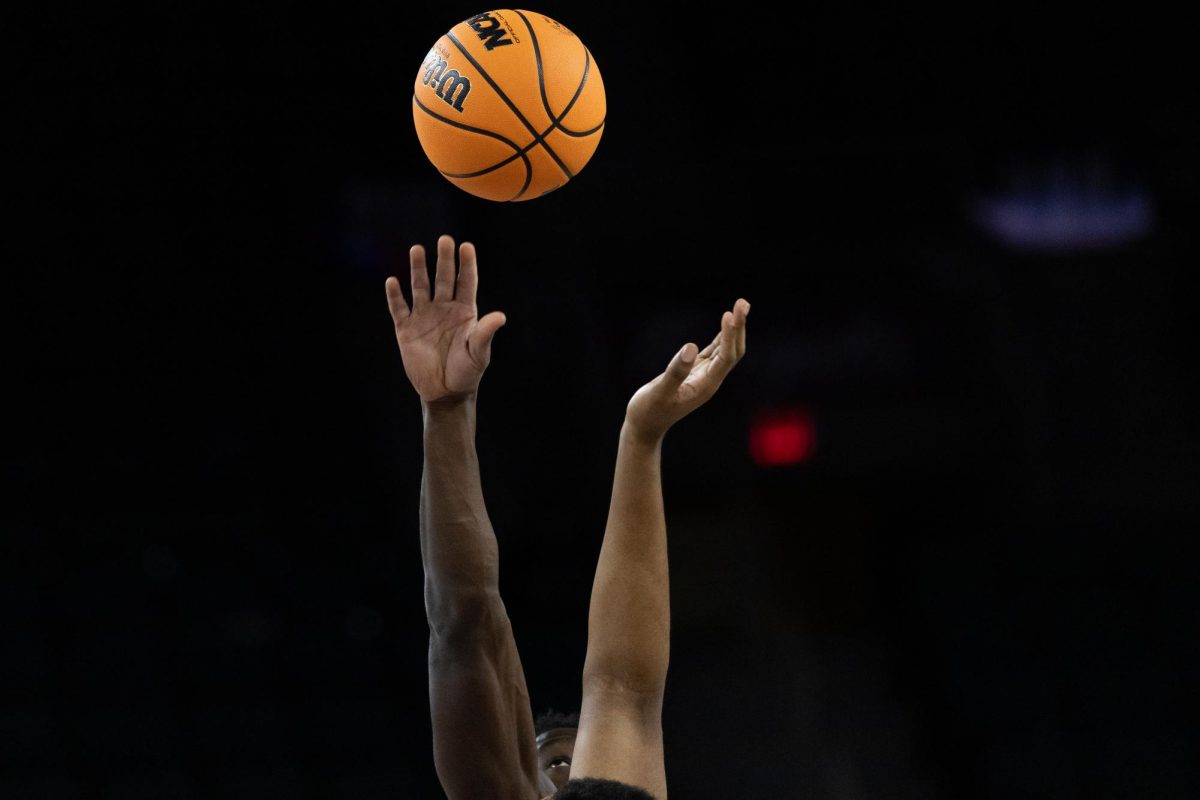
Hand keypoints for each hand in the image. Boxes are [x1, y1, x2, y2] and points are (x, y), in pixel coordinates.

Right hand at [385, 234, 506, 402]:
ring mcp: (424, 317)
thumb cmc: (467, 372)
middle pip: (443, 278)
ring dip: (418, 268)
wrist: (445, 392)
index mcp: (465, 311)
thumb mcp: (479, 353)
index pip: (466, 282)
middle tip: (444, 239)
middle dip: (444, 259)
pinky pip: (399, 308)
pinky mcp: (406, 329)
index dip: (466, 264)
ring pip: (420, 287)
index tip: (466, 246)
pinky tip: (393, 282)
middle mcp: (444, 309)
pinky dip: (395, 295)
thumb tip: (500, 316)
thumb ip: (486, 333)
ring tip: (417, 249)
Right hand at [625, 298, 749, 442]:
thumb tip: (690, 348)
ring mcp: (704, 376)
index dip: (729, 335)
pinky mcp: (695, 372)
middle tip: (743, 302)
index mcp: (705, 385)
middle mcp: (710, 380)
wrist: (644, 427)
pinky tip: (726, 323)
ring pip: (725, 349)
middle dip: (739, 327)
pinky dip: (721, 336)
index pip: (725, 357)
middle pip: (733, 351)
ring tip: (740, 306)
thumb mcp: (659, 392)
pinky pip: (713, 351)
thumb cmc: (648, 412)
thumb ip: (675, 371)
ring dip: (734, 329)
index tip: (729, 313)